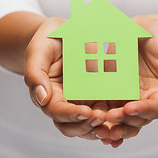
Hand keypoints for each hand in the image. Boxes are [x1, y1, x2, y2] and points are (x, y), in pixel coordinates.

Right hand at [24, 18, 107, 139]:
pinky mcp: (97, 95)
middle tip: (101, 118)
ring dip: (99, 126)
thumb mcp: (38, 50)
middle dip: (86, 125)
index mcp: (49, 94)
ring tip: (112, 119)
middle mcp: (65, 102)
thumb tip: (42, 99)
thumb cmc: (48, 40)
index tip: (86, 113)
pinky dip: (111, 118)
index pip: (57, 111)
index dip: (70, 115)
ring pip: (88, 124)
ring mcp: (81, 100)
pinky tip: (122, 114)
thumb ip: (35, 74)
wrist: (64, 31)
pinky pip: (104, 111)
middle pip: (72, 125)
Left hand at [98, 15, 157, 145]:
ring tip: (97, 120)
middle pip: (135, 118)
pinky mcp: (113, 88)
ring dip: (108, 121)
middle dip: (123, 120)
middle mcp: (145, 99)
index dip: (144, 111)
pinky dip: (97, 109)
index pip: (156, 109)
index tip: (130, 108)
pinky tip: (88, 113)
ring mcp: (127, 95)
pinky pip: (105, 100)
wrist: (150, 27)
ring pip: (119, 115)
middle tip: (109, 117)